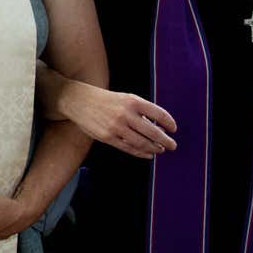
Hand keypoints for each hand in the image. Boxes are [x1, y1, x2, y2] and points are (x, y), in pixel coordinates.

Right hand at [62, 82, 176, 158]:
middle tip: (173, 145)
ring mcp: (116, 127)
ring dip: (154, 148)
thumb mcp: (125, 99)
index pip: (158, 114)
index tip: (173, 129)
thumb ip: (141, 111)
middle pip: (152, 132)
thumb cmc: (106, 100)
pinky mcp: (107, 137)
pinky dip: (141, 152)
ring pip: (141, 142)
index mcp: (133, 101)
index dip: (169, 123)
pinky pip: (128, 148)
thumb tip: (158, 129)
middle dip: (165, 140)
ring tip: (160, 150)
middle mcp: (125, 114)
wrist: (79, 101)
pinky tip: (148, 154)